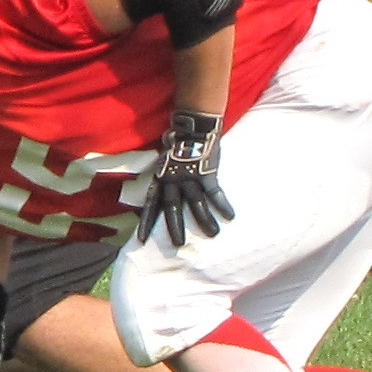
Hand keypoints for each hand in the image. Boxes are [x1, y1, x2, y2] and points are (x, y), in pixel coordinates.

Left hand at [141, 110, 233, 246]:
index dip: (146, 222)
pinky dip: (222, 205)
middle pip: (171, 207)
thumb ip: (163, 177)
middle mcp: (172, 180)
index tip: (142, 240)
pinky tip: (230, 216)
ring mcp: (189, 177)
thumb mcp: (164, 162)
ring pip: (195, 203)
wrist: (193, 127)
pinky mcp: (207, 173)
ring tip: (213, 234)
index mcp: (161, 179)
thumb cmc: (178, 144)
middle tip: (178, 244)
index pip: (150, 204)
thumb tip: (160, 189)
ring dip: (204, 220)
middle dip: (174, 227)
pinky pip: (215, 193)